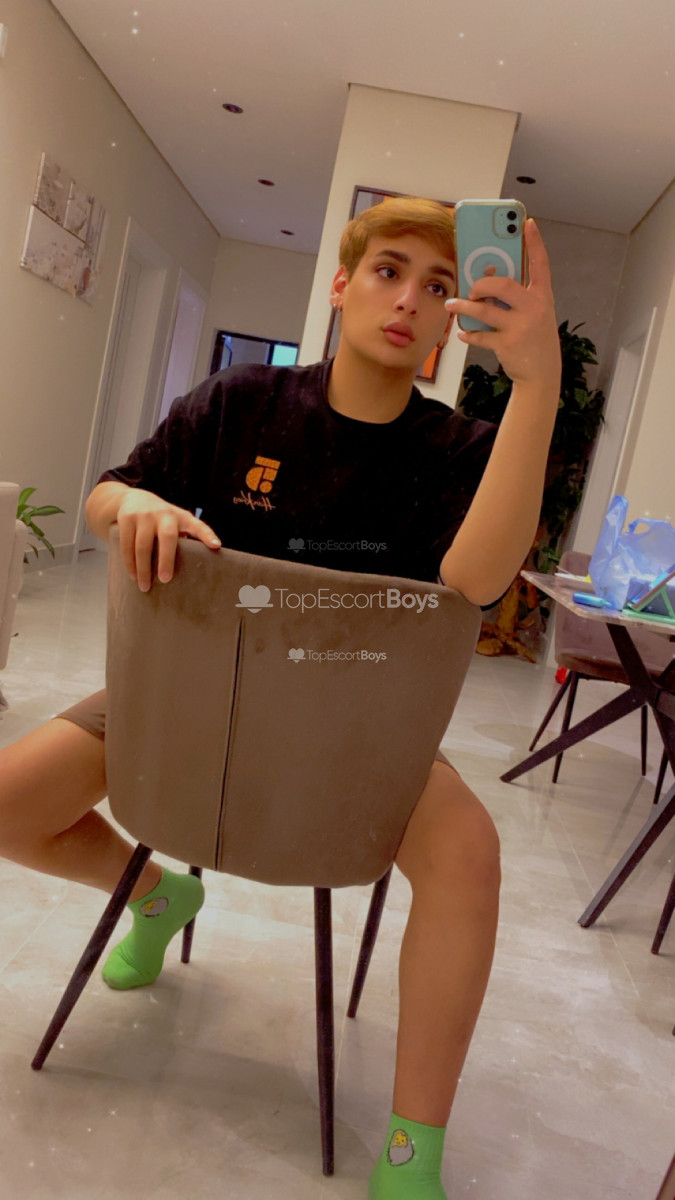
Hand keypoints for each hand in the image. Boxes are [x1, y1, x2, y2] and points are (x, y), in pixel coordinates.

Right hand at [116, 489, 220, 591]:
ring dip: (143, 569)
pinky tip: (133, 575)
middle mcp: (164, 514)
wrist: (134, 498)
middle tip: (166, 580)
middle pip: (167, 538)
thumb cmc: (162, 519)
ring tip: (145, 586)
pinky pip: (127, 545)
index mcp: (181, 517)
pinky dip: (130, 563)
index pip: (197, 525)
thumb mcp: (176, 522)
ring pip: (143, 546)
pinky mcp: (127, 519)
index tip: (216, 546)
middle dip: (166, 560)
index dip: (207, 535)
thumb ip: (185, 537)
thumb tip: (195, 568)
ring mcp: (144, 515)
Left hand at [446, 219, 560, 388]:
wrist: (542, 374)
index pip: (541, 264)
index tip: (527, 223)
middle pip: (503, 285)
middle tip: (471, 289)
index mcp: (542, 297)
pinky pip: (480, 335)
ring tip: (452, 305)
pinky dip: (468, 334)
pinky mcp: (508, 344)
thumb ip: (515, 297)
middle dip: (481, 284)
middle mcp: (535, 309)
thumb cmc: (534, 338)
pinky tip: (462, 333)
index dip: (535, 242)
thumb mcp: (534, 314)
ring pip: (484, 310)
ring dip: (464, 308)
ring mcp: (521, 327)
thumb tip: (485, 278)